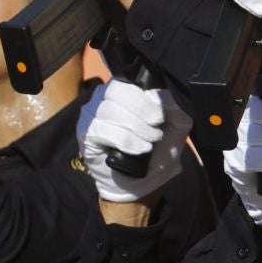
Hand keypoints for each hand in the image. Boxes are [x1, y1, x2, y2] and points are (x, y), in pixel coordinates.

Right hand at [76, 80, 191, 204]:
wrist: (143, 183)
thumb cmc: (157, 151)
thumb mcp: (176, 126)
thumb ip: (175, 106)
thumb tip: (162, 93)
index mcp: (124, 89)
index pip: (129, 79)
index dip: (146, 98)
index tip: (160, 117)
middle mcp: (103, 97)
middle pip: (117, 91)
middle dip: (141, 112)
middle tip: (155, 131)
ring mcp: (90, 115)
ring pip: (109, 110)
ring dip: (135, 128)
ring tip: (148, 143)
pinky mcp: (85, 134)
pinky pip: (101, 129)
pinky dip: (125, 140)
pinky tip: (138, 150)